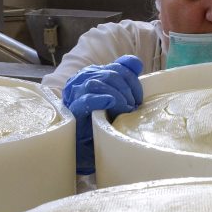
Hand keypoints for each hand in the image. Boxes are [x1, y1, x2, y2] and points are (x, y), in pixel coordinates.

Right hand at [62, 55, 143, 174]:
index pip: (118, 67)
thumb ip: (123, 80)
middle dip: (127, 90)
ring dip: (117, 96)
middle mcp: (83, 79)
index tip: (138, 99)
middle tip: (133, 108)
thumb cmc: (101, 121)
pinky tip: (110, 103)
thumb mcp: (116, 98)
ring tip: (124, 110)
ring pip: (98, 83)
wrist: (83, 147)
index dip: (132, 81)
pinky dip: (100, 99)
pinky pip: (86, 100)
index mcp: (94, 74)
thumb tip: (136, 64)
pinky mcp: (73, 110)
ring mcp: (76, 93)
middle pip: (111, 74)